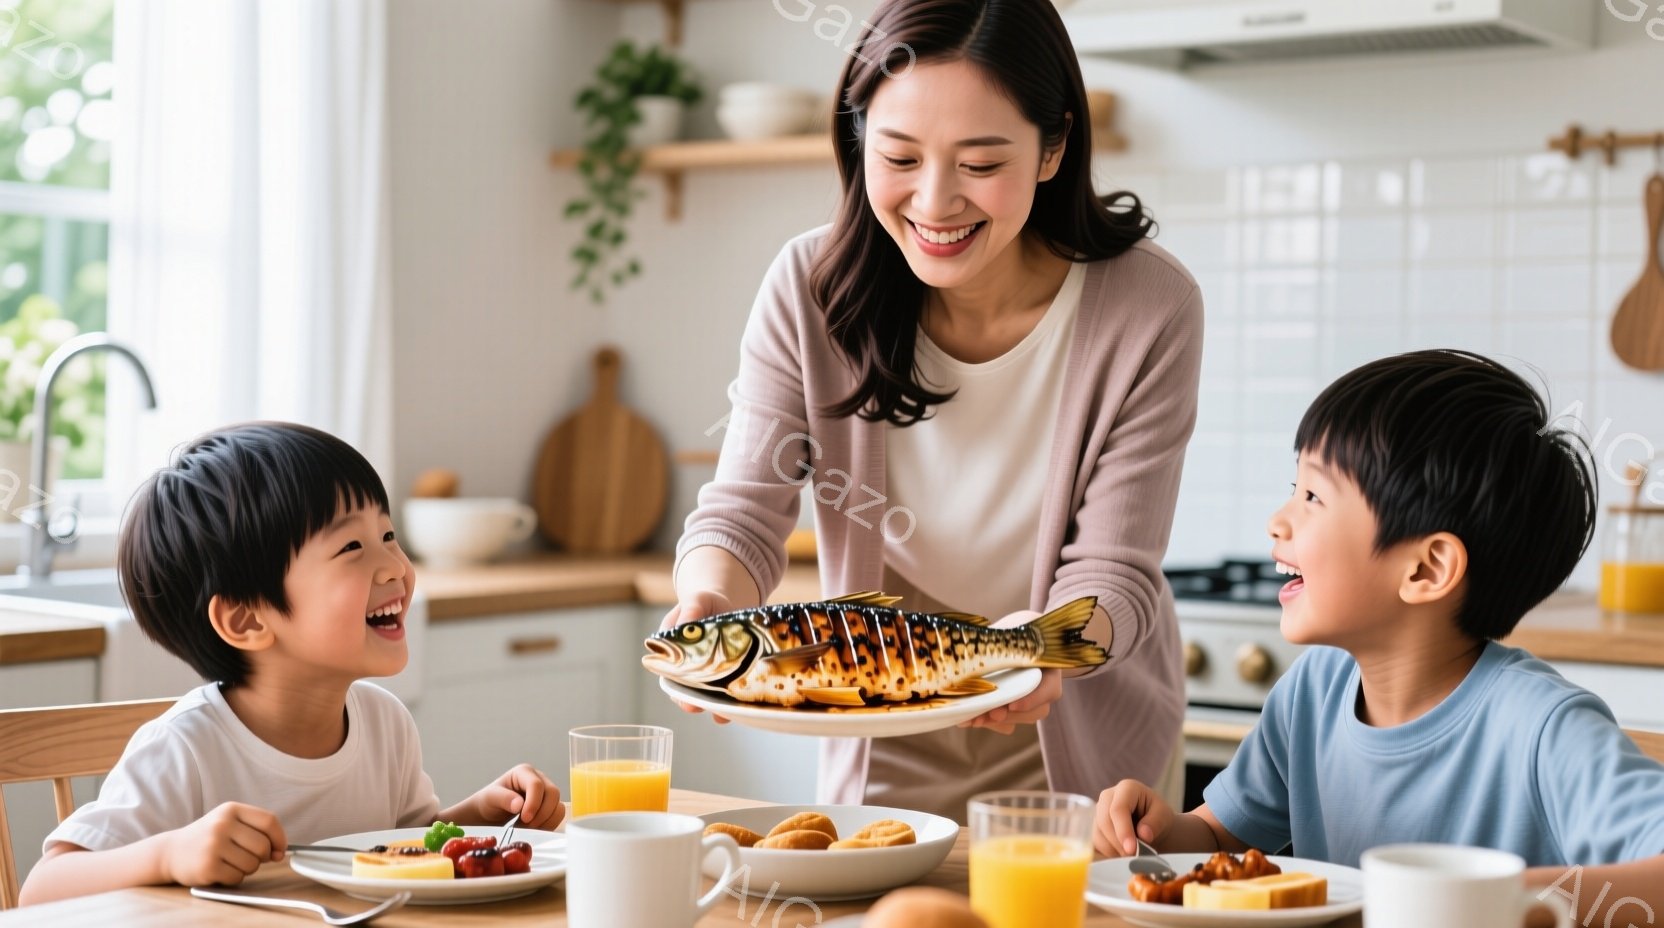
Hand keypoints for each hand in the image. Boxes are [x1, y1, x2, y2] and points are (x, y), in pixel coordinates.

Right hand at [160, 802, 286, 886]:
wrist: (171, 851)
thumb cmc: (208, 838)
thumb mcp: (229, 822)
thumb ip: (256, 831)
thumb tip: (280, 853)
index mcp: (231, 809)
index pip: (269, 821)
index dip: (280, 838)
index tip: (279, 850)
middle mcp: (221, 824)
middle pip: (263, 846)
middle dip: (262, 857)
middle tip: (248, 858)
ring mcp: (213, 845)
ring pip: (252, 864)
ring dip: (247, 869)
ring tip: (231, 862)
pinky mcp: (207, 866)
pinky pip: (237, 877)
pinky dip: (234, 878)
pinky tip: (221, 871)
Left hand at [472, 764, 563, 829]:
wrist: (490, 813)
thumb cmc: (489, 801)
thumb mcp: (490, 798)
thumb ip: (504, 799)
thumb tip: (519, 804)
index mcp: (524, 772)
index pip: (537, 784)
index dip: (533, 803)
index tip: (525, 818)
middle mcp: (539, 779)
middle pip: (553, 794)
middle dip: (541, 813)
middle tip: (525, 826)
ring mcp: (546, 793)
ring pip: (558, 806)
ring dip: (545, 821)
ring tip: (526, 828)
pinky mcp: (550, 806)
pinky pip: (558, 815)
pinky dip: (548, 825)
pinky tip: (533, 829)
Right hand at [660, 590, 733, 724]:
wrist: (726, 602)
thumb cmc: (704, 602)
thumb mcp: (696, 602)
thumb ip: (690, 613)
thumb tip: (685, 627)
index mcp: (673, 651)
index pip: (670, 675)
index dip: (678, 691)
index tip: (686, 701)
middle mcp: (689, 667)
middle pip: (688, 691)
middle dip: (695, 703)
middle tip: (701, 709)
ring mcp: (709, 672)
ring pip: (710, 695)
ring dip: (716, 706)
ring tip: (723, 716)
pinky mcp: (729, 672)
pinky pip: (730, 688)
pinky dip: (736, 697)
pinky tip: (742, 704)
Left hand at [959, 610, 1059, 734]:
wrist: (1016, 633)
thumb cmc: (1017, 629)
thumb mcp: (1013, 627)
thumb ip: (1001, 637)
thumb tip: (976, 643)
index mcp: (1049, 667)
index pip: (1050, 690)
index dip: (1033, 700)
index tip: (1012, 704)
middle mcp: (1044, 688)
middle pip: (1034, 711)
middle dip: (1008, 716)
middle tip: (986, 715)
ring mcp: (1030, 701)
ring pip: (1018, 719)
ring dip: (994, 721)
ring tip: (971, 718)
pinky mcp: (1012, 709)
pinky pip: (1004, 723)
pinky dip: (986, 722)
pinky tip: (966, 720)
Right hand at [1094, 779, 1174, 857]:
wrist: (1152, 824)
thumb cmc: (1158, 816)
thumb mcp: (1164, 816)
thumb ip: (1155, 823)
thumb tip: (1143, 835)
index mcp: (1127, 788)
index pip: (1118, 809)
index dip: (1123, 830)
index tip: (1131, 849)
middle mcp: (1108, 796)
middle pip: (1104, 821)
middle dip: (1118, 842)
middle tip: (1133, 857)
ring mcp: (1098, 811)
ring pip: (1098, 833)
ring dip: (1113, 849)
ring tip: (1131, 856)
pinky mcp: (1094, 826)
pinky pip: (1095, 842)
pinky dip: (1108, 852)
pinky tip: (1122, 855)